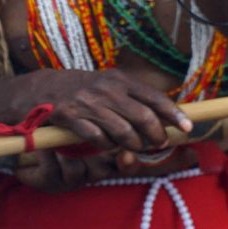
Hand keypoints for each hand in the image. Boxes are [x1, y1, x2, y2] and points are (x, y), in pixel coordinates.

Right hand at [4, 68, 189, 159]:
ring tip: (135, 148)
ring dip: (133, 144)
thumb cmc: (83, 89)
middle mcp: (107, 89)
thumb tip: (165, 115)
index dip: (174, 115)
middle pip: (144, 118)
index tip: (187, 127)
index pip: (155, 98)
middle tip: (158, 144)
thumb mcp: (109, 84)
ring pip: (123, 131)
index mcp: (121, 80)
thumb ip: (133, 97)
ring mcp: (88, 103)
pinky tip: (109, 146)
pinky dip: (107, 146)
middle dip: (155, 136)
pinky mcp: (70, 116)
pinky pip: (98, 138)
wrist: (40, 88)